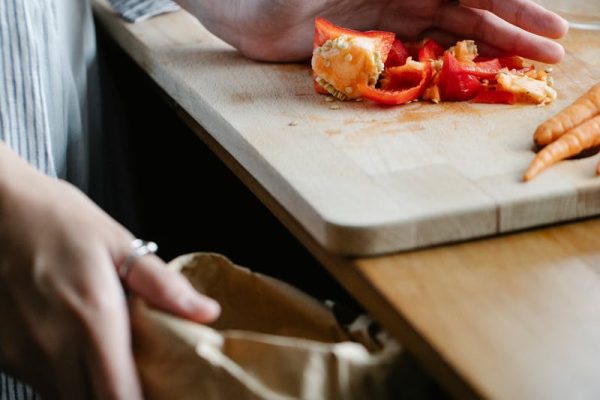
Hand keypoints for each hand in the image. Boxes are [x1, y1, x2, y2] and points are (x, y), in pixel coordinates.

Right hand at [0, 144, 219, 398]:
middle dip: (119, 396)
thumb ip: (163, 286)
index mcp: (93, 318)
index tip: (162, 392)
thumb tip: (206, 313)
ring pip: (63, 397)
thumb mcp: (117, 243)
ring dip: (90, 387)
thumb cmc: (56, 219)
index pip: (120, 396)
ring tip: (107, 358)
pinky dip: (62, 375)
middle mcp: (54, 346)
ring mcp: (23, 354)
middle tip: (138, 376)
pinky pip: (39, 381)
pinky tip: (73, 347)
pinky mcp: (2, 353)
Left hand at [176, 0, 567, 62]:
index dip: (510, 2)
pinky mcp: (372, 40)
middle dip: (514, 25)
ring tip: (529, 62)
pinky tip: (475, 69)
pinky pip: (420, 49)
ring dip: (491, 44)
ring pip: (452, 28)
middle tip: (555, 47)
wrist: (245, 6)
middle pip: (471, 5)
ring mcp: (390, 13)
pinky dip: (449, 58)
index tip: (546, 21)